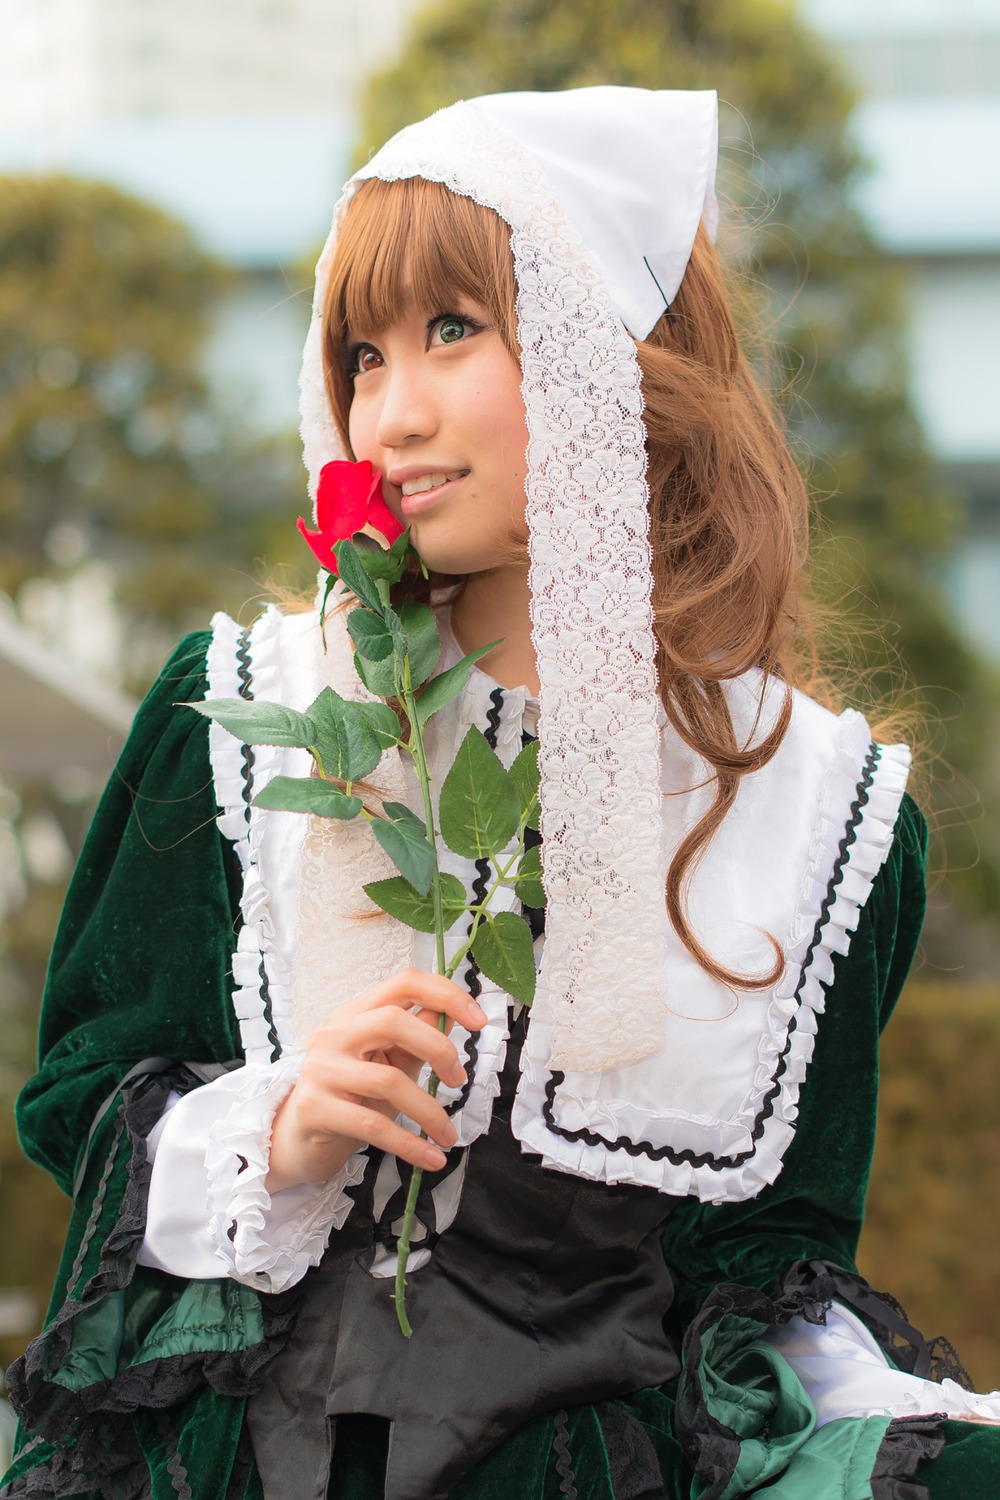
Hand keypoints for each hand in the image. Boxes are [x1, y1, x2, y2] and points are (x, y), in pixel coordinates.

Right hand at [266, 968, 485, 1192]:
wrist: (297, 1142)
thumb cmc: (350, 1098)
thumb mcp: (388, 1064)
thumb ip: (417, 1038)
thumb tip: (455, 1013)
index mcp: (355, 1014)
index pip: (403, 983)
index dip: (446, 994)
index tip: (481, 1020)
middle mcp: (334, 1034)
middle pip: (393, 1020)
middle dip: (438, 1048)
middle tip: (458, 1081)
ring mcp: (321, 1070)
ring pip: (387, 1080)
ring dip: (429, 1111)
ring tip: (449, 1136)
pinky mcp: (315, 1109)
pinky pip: (373, 1126)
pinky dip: (410, 1145)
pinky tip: (431, 1158)